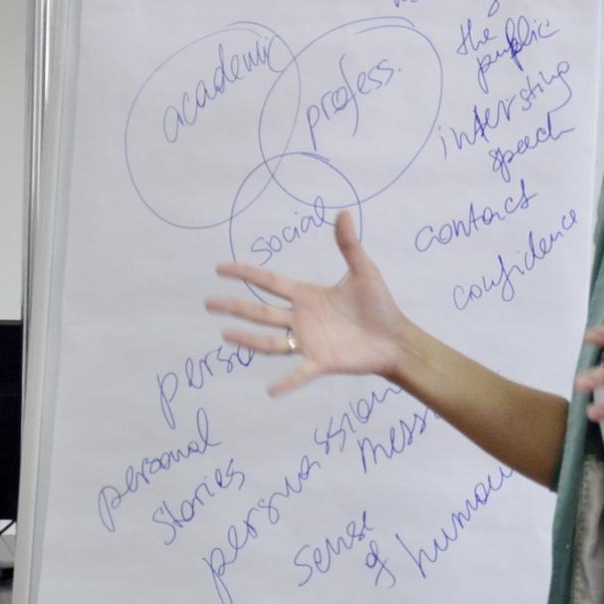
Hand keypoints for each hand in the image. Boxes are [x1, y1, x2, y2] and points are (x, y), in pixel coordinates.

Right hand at [206, 211, 410, 396]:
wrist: (395, 337)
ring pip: (271, 341)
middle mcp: (301, 319)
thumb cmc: (379, 306)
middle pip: (261, 312)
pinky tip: (270, 390)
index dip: (245, 274)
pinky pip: (299, 373)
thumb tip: (343, 213)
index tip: (220, 269)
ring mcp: (308, 342)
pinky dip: (286, 382)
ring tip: (225, 335)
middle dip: (234, 306)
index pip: (269, 282)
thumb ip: (349, 246)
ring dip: (248, 340)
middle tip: (209, 302)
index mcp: (307, 296)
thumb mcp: (364, 272)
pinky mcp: (321, 362)